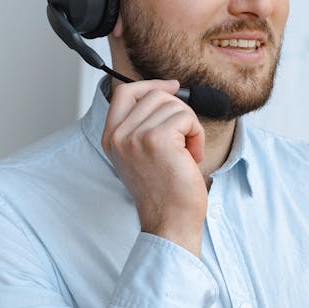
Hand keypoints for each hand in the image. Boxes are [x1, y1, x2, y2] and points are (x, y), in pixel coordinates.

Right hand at [102, 80, 207, 254]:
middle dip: (178, 110)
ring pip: (173, 104)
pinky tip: (193, 156)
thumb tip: (168, 90)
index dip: (151, 85)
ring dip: (190, 126)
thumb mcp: (143, 155)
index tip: (173, 87)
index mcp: (111, 138)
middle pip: (153, 94)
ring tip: (188, 152)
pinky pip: (186, 117)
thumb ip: (144, 125)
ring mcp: (135, 136)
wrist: (170, 222)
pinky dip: (197, 135)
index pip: (124, 93)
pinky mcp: (157, 139)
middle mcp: (118, 136)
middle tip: (186, 137)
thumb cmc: (165, 193)